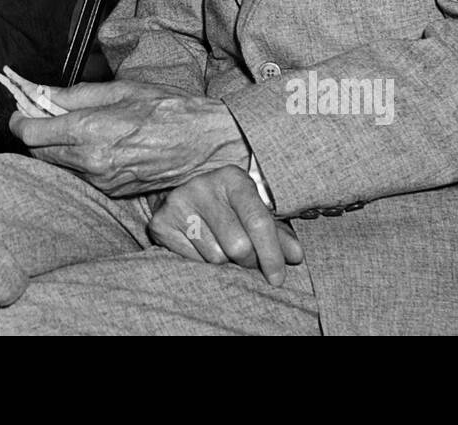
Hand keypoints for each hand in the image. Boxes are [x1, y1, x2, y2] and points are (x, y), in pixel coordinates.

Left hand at [8, 79, 250, 195]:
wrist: (206, 143)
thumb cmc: (169, 110)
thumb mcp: (121, 90)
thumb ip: (76, 95)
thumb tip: (44, 93)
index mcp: (90, 132)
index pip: (33, 133)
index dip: (19, 120)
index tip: (19, 111)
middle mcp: (91, 162)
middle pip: (40, 152)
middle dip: (34, 133)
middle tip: (39, 113)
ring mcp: (102, 181)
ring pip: (59, 165)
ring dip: (55, 146)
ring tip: (68, 124)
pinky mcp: (113, 190)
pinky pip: (81, 174)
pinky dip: (76, 158)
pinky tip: (91, 142)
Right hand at [148, 166, 304, 285]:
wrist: (181, 195)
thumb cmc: (228, 207)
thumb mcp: (253, 211)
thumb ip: (277, 233)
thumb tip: (296, 256)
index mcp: (232, 178)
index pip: (258, 222)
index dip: (272, 255)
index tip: (278, 278)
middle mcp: (203, 186)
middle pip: (238, 246)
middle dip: (249, 262)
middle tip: (248, 261)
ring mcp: (179, 203)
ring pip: (215, 257)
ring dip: (225, 263)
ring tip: (223, 249)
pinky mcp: (161, 223)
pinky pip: (192, 262)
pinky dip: (203, 263)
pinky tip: (203, 249)